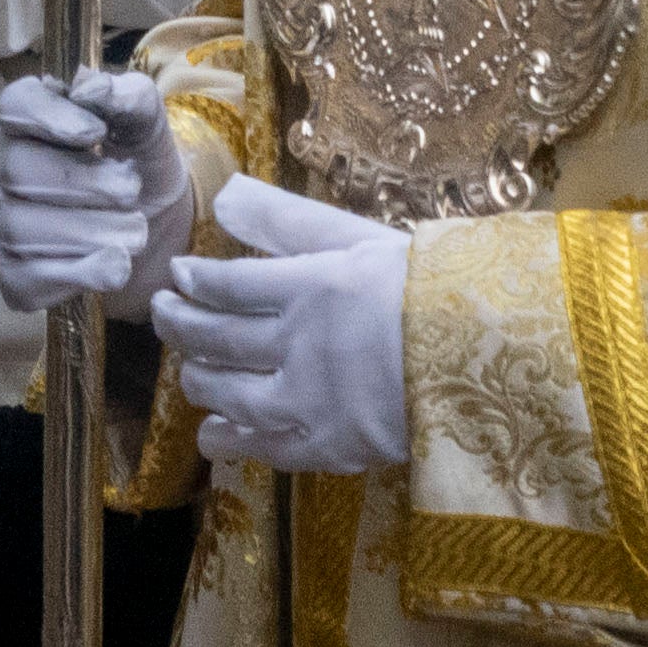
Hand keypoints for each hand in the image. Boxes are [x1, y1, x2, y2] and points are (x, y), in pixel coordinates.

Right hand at [0, 65, 198, 314]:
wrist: (161, 232)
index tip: (96, 132)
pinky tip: (117, 264)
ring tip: (136, 229)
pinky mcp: (18, 278)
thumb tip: (90, 88)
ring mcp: (8, 227)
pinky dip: (84, 273)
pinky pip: (33, 277)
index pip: (15, 105)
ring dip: (95, 231)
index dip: (49, 117)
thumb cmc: (142, 164)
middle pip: (20, 171)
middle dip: (87, 184)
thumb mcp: (149, 125)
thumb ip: (129, 95)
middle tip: (131, 190)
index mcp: (35, 122)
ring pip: (25, 229)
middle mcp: (10, 172)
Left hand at [161, 173, 416, 476]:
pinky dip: (229, 439)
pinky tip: (211, 433)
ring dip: (197, 378)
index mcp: (305, 288)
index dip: (193, 281)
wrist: (485, 355)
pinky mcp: (325, 447)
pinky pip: (261, 447)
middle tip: (162, 312)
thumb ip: (287, 219)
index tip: (177, 275)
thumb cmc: (424, 286)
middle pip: (215, 339)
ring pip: (227, 394)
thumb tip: (223, 199)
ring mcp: (307, 403)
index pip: (225, 285)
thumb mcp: (356, 237)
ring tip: (188, 367)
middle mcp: (294, 347)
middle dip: (178, 325)